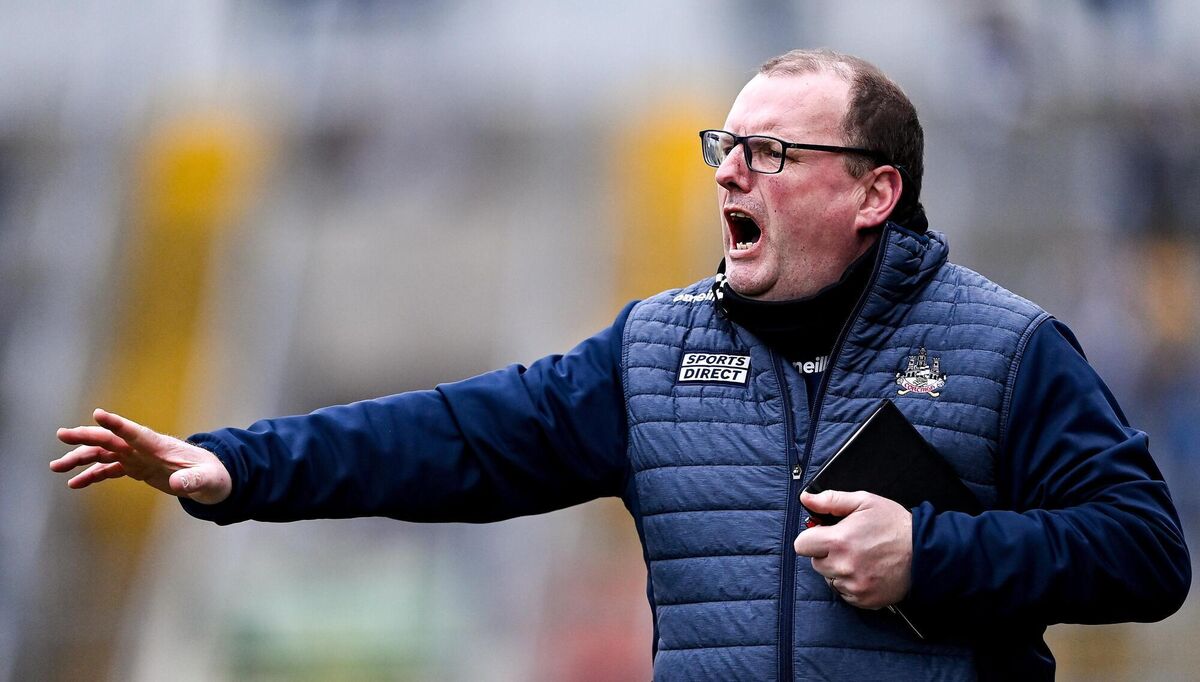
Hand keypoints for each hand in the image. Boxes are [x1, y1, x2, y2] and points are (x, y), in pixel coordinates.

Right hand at [52, 408, 231, 504]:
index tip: (98, 414)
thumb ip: (193, 480)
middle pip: (111, 439)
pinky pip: (109, 470)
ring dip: (80, 458)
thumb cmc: (213, 476)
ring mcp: (138, 457)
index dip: (117, 424)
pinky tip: (74, 483)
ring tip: (56, 467)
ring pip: (104, 454)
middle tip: (61, 435)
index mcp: (160, 446)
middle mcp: (145, 448)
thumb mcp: (207, 481)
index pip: (136, 432)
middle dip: (86, 437)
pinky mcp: (136, 468)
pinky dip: (91, 475)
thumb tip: (179, 484)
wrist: (212, 478)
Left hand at [793, 490, 911, 608]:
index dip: (811, 538)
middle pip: (816, 562)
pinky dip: (851, 584)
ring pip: (830, 578)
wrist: (925, 553)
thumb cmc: (895, 525)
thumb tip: (806, 498)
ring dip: (839, 569)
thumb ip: (831, 501)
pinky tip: (867, 571)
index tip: (824, 535)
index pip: (801, 545)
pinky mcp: (863, 599)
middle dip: (827, 553)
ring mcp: (853, 586)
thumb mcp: (864, 502)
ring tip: (861, 558)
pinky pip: (844, 592)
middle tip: (849, 544)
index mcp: (839, 541)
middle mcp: (843, 567)